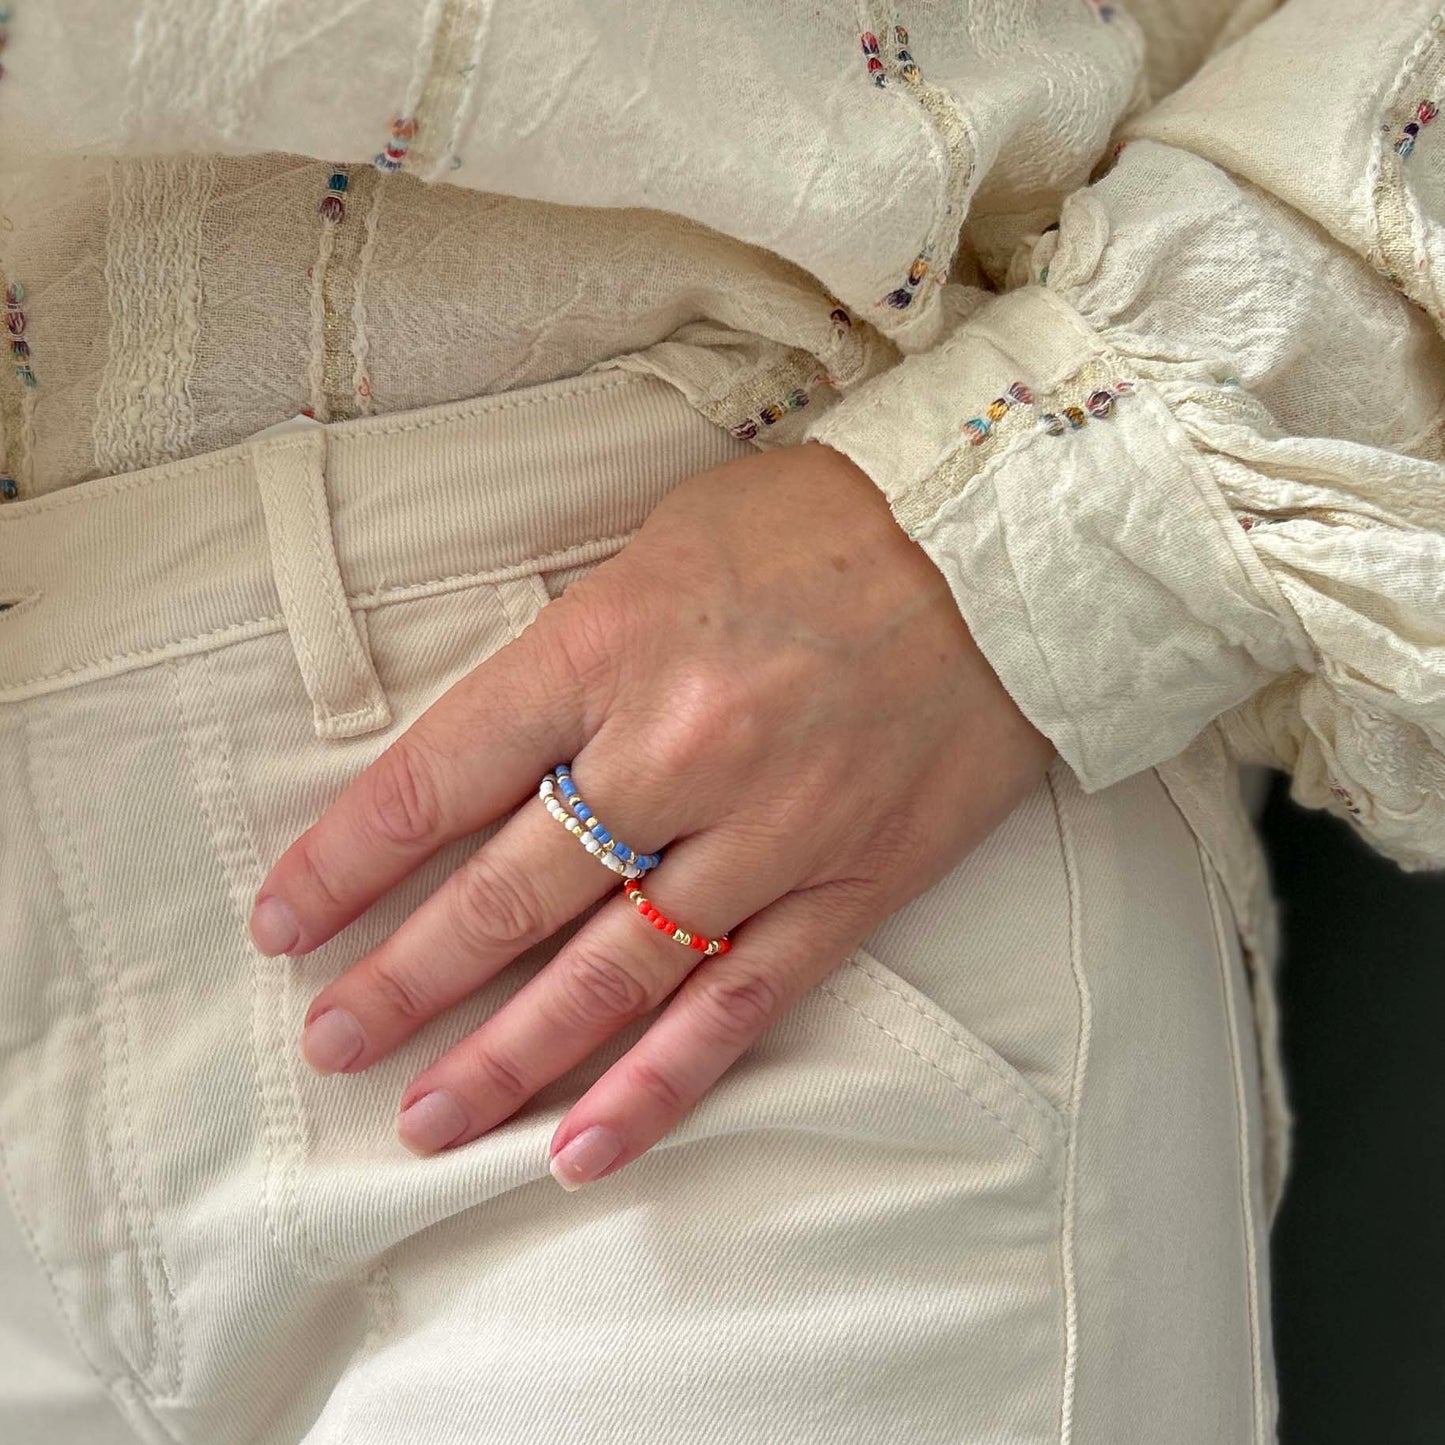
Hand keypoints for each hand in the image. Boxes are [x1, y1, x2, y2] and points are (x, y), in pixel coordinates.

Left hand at [247, 440, 1053, 1189]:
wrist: (1006, 543)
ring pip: (611, 970)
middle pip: (508, 892)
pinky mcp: (849, 883)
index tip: (288, 919)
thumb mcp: (664, 544)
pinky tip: (583, 1146)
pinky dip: (658, 1083)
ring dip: (507, 1055)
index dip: (350, 857)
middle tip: (332, 1042)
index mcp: (611, 646)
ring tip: (423, 1122)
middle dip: (404, 979)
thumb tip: (499, 747)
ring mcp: (767, 829)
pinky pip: (741, 1001)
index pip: (441, 773)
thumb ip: (577, 649)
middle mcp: (676, 749)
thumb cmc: (825, 523)